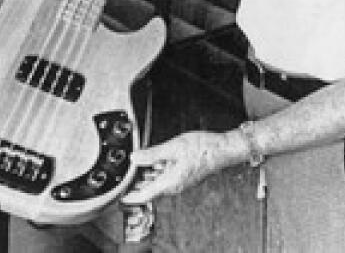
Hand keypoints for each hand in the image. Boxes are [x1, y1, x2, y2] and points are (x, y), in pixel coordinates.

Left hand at [120, 131, 237, 204]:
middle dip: (137, 185)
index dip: (130, 197)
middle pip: (151, 190)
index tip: (120, 196)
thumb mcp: (173, 147)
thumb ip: (152, 154)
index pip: (145, 195)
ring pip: (159, 183)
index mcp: (170, 182)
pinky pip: (167, 178)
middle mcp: (175, 186)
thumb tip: (135, 158)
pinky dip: (158, 172)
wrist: (224, 149)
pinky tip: (157, 162)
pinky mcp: (185, 176)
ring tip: (138, 168)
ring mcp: (181, 182)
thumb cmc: (203, 149)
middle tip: (126, 178)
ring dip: (148, 177)